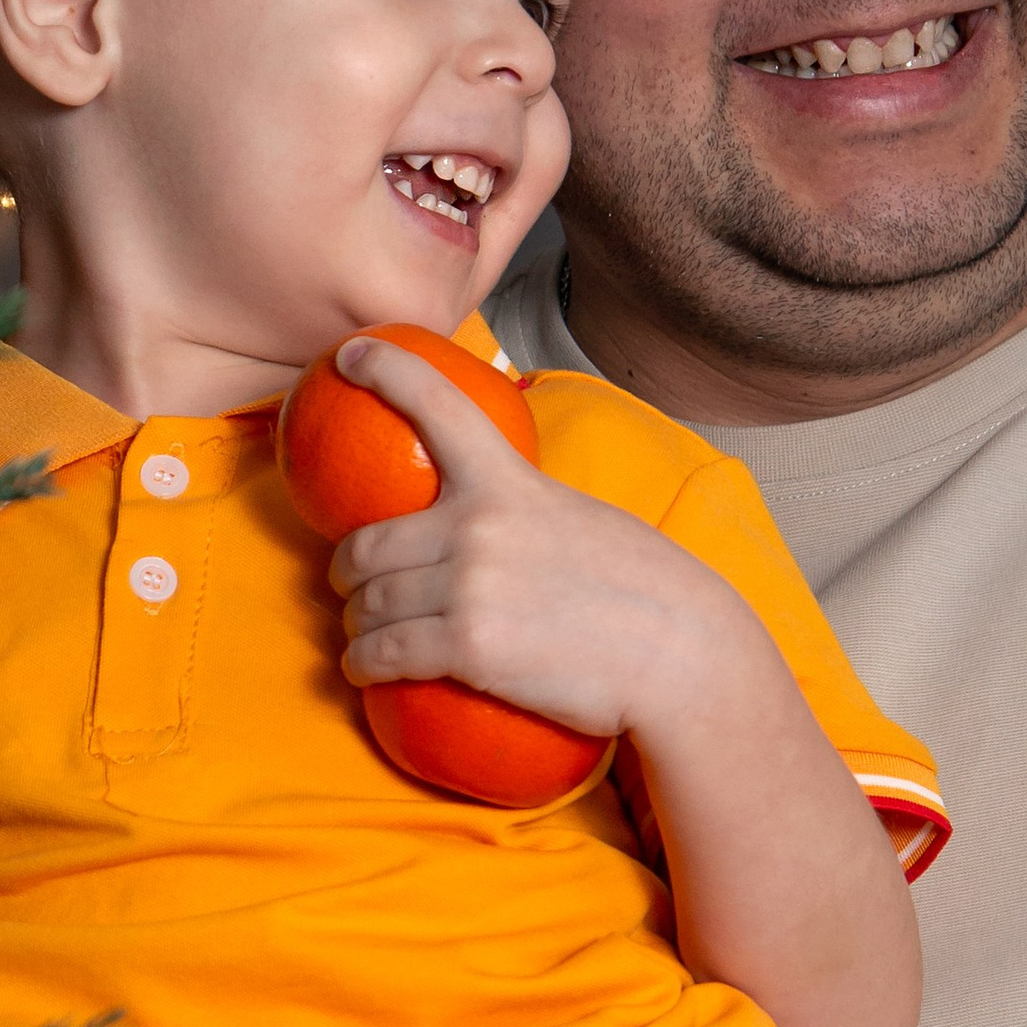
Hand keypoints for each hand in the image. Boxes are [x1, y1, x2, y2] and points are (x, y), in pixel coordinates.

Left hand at [328, 332, 744, 740]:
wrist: (680, 654)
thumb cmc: (643, 590)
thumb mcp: (579, 516)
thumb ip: (521, 509)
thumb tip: (484, 517)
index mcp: (507, 483)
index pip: (437, 407)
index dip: (384, 372)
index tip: (352, 356)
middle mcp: (476, 526)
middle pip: (364, 546)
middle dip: (346, 573)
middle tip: (354, 590)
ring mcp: (469, 587)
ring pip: (366, 606)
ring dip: (356, 626)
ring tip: (365, 638)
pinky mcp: (467, 647)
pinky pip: (381, 654)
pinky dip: (363, 665)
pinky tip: (365, 670)